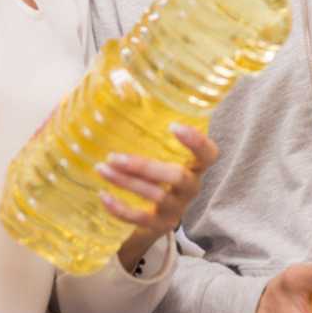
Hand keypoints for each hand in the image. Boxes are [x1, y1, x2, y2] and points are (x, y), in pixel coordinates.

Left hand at [98, 124, 218, 273]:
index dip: (197, 142)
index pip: (208, 154)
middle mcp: (190, 189)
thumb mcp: (157, 154)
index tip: (173, 126)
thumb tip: (120, 86)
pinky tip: (103, 195)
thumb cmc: (152, 175)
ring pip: (155, 196)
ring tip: (102, 168)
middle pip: (178, 177)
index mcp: (195, 167)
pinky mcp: (160, 226)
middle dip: (145, 166)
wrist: (149, 220)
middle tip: (114, 156)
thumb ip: (147, 130)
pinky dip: (120, 208)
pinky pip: (141, 218)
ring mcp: (177, 209)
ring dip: (126, 182)